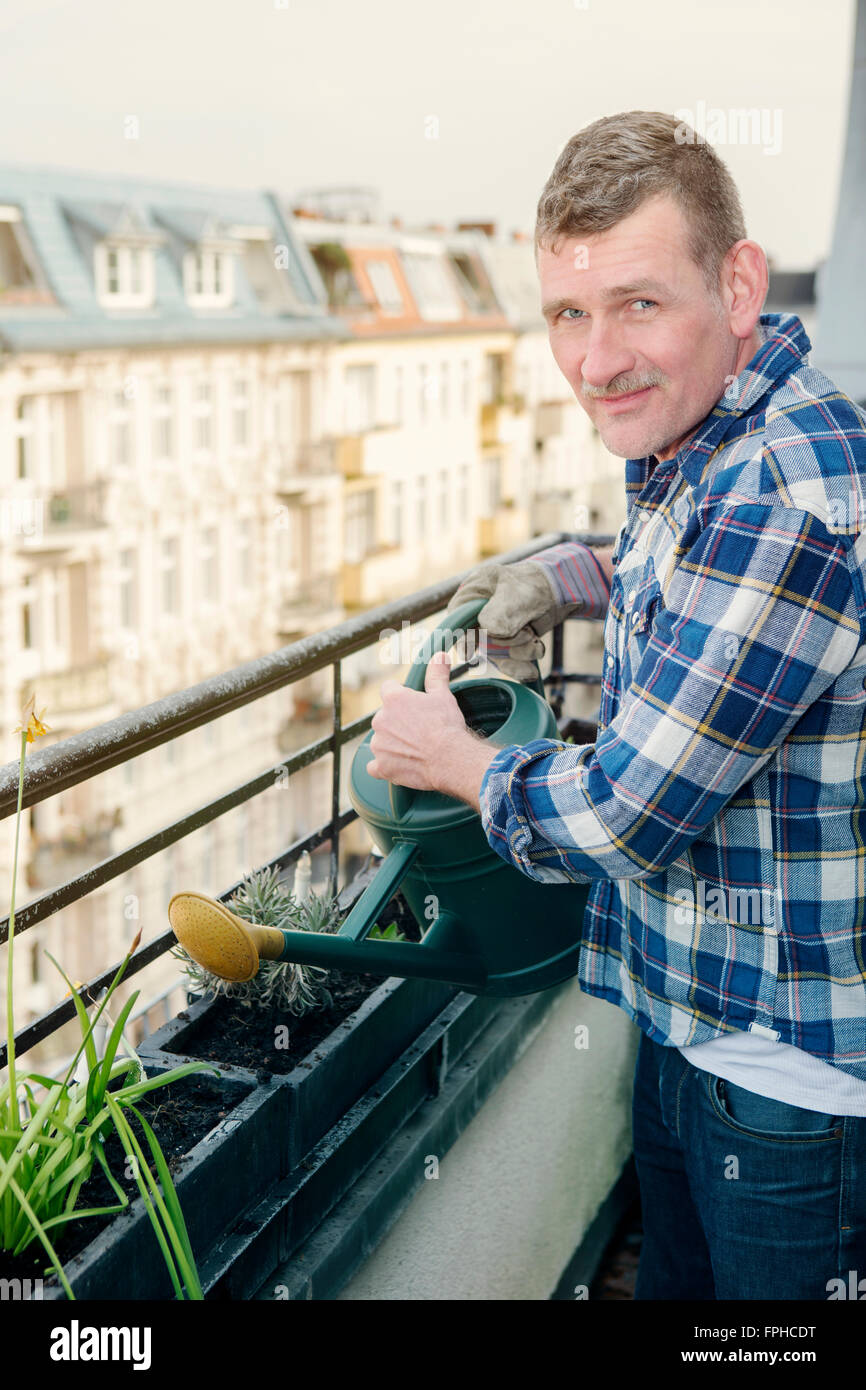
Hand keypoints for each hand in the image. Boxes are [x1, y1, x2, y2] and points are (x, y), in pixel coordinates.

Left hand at [368, 652, 497, 807]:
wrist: (450, 758)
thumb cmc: (446, 725)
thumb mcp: (443, 696)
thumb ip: (436, 675)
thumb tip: (440, 655)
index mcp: (393, 698)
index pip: (388, 689)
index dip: (400, 697)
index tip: (412, 706)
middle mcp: (380, 720)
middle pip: (384, 717)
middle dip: (397, 722)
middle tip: (418, 730)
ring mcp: (379, 744)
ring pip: (380, 741)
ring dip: (392, 744)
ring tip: (414, 749)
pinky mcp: (381, 766)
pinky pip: (375, 766)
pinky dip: (384, 766)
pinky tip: (398, 766)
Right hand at [446, 559, 559, 681]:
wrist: (558, 590)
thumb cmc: (533, 584)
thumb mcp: (516, 594)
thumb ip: (500, 613)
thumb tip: (489, 632)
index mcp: (470, 596)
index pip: (456, 624)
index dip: (466, 640)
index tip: (475, 652)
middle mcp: (476, 616)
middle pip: (478, 644)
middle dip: (505, 646)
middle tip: (528, 634)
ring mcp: (491, 631)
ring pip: (496, 656)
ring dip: (518, 655)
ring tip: (535, 643)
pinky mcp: (506, 643)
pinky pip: (506, 663)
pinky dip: (519, 668)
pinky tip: (531, 670)